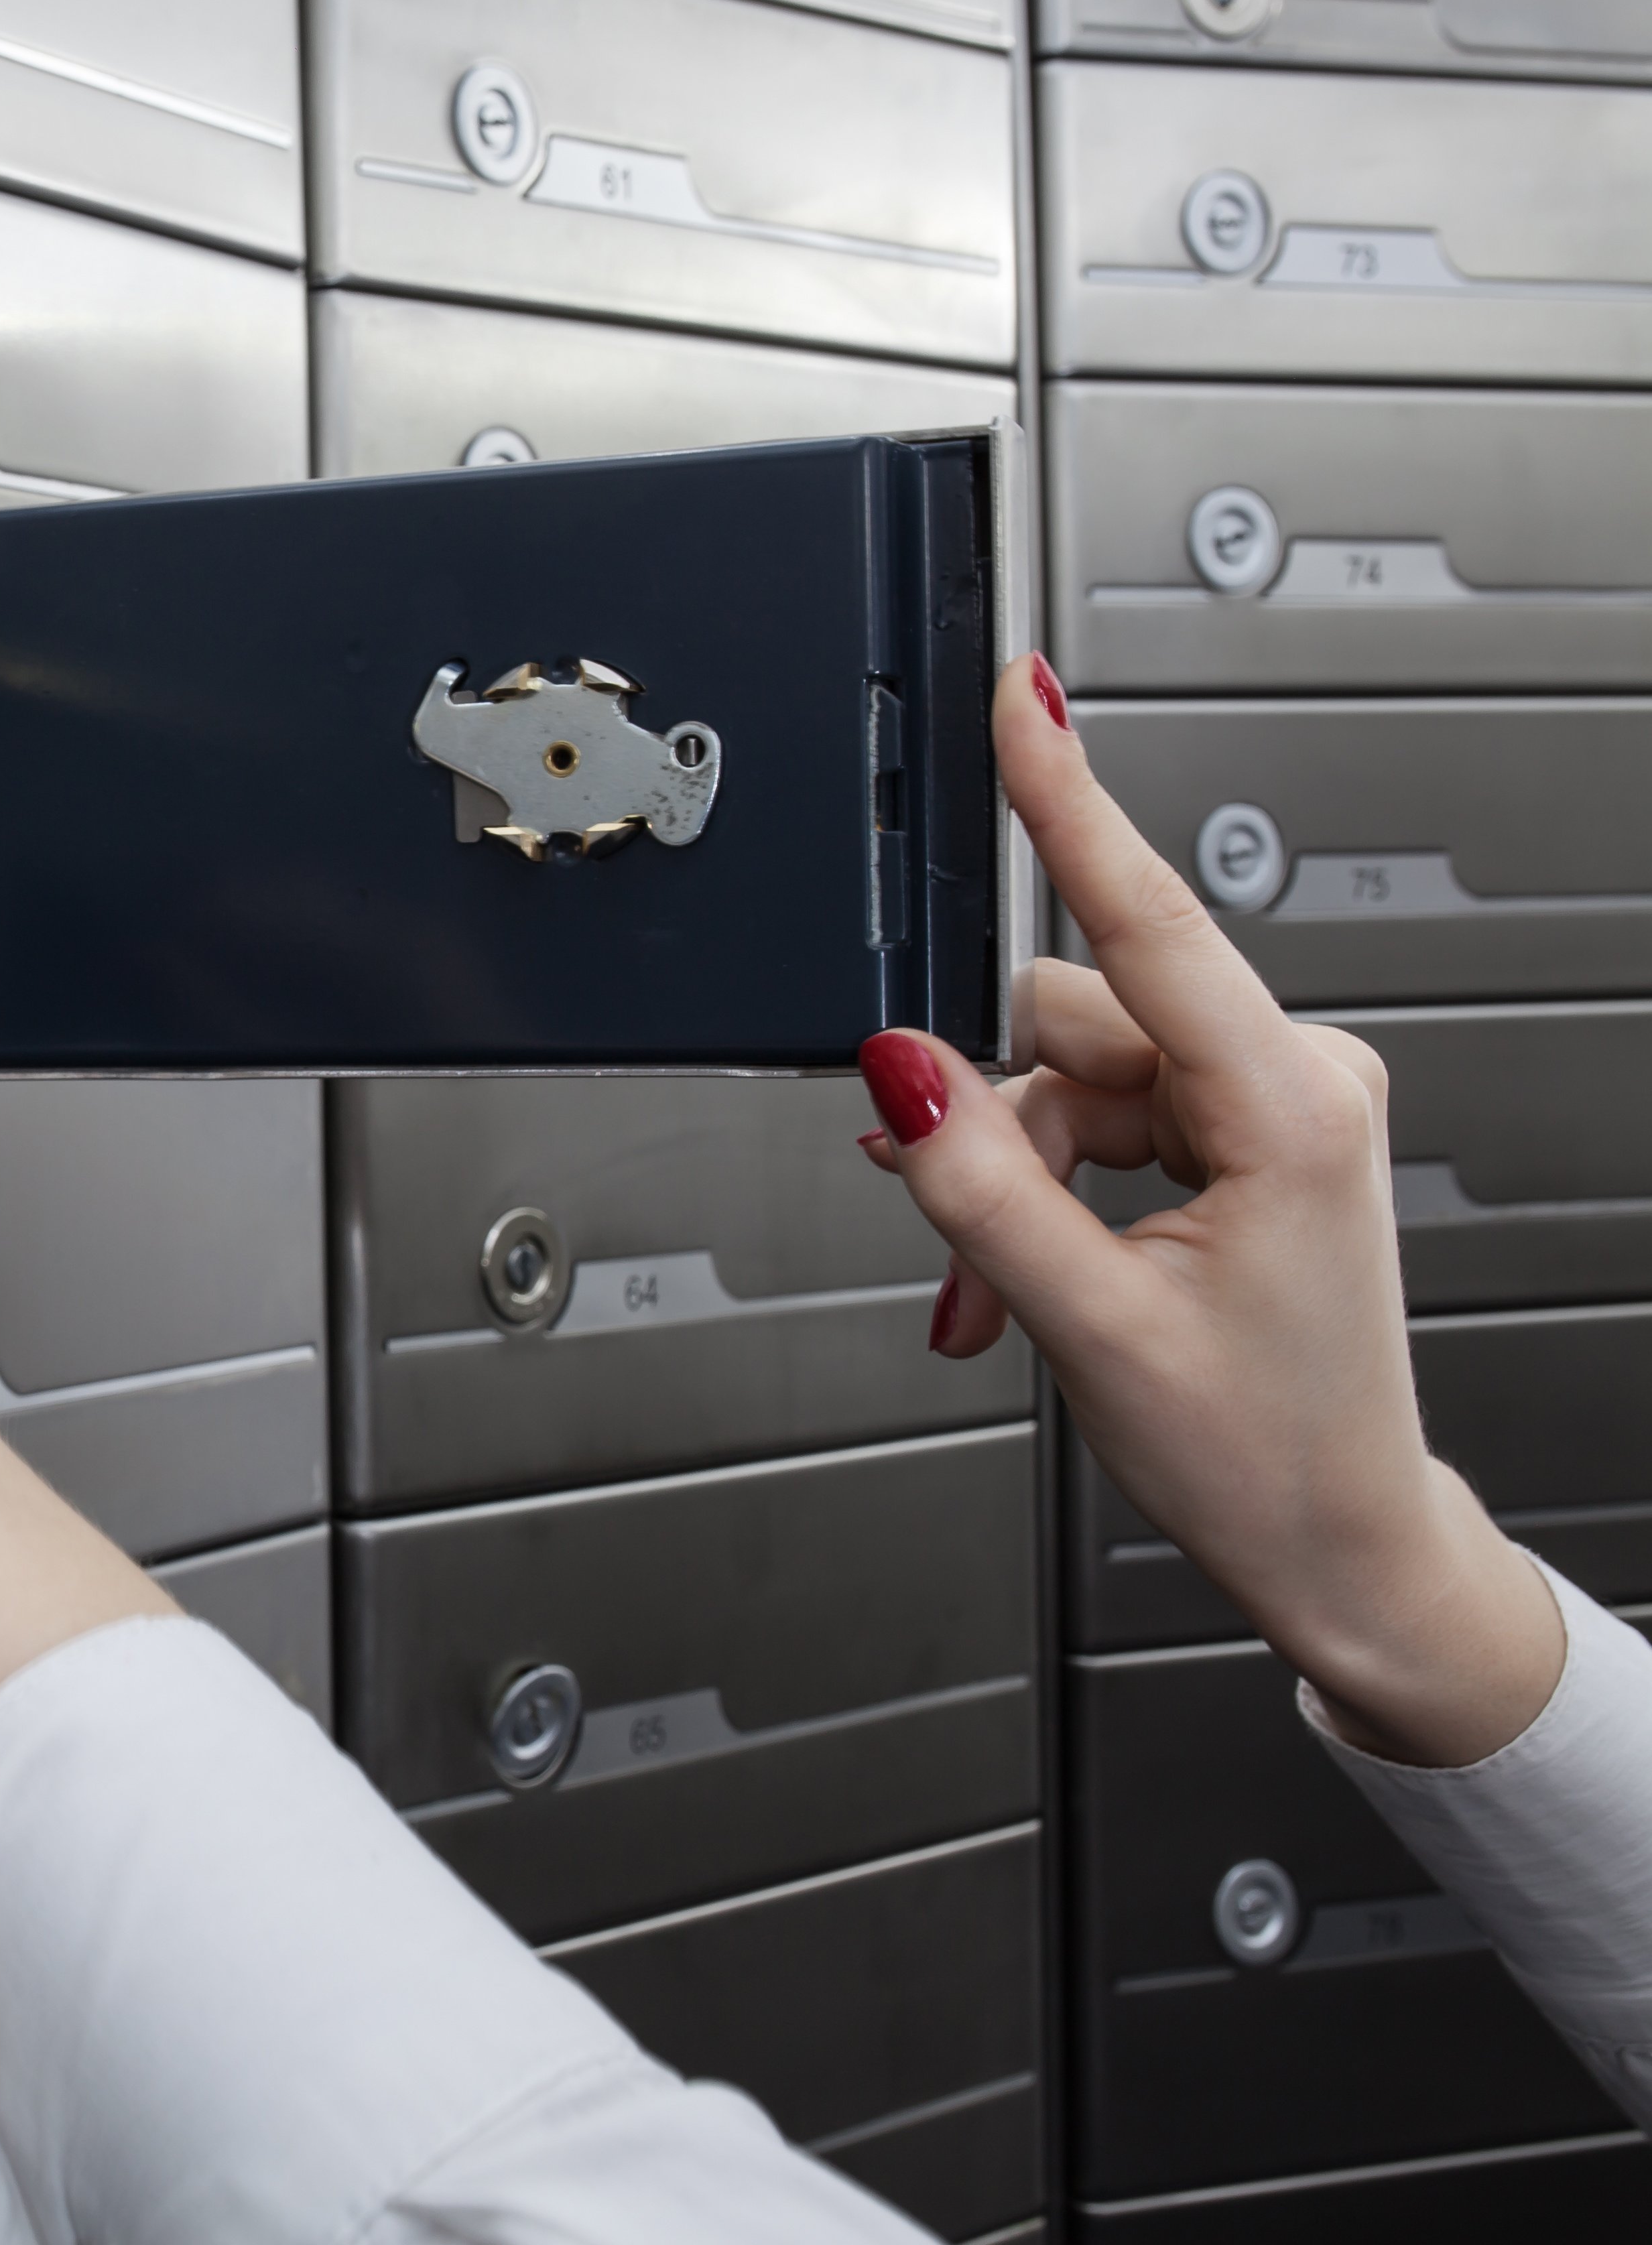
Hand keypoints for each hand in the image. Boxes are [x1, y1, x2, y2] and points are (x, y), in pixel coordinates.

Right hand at [856, 658, 1561, 1766]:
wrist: (1344, 1543)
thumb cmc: (1265, 1455)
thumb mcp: (1091, 1325)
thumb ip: (980, 1183)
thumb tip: (900, 1067)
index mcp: (1288, 1110)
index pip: (1148, 923)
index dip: (1070, 801)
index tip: (1029, 701)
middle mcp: (1296, 1084)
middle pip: (1076, 1023)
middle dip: (997, 1130)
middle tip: (962, 1247)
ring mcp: (1276, 1108)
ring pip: (1074, 1076)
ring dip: (1013, 1178)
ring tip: (1000, 1295)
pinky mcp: (1251, 1137)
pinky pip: (1104, 1117)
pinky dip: (1047, 1191)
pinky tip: (1031, 1277)